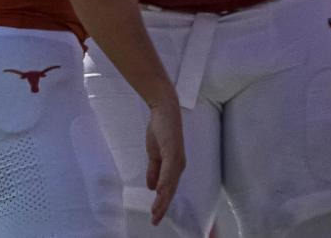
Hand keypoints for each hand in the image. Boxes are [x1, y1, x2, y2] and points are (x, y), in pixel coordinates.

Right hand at [144, 99, 184, 225]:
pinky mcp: (173, 150)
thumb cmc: (161, 130)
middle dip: (163, 206)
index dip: (162, 203)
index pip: (168, 189)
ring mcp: (176, 158)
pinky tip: (159, 191)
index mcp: (174, 167)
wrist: (164, 110)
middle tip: (155, 220)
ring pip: (170, 183)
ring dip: (163, 198)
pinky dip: (164, 181)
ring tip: (156, 210)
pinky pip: (168, 169)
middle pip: (170, 190)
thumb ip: (154, 171)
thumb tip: (151, 188)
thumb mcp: (154, 155)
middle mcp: (178, 165)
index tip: (155, 216)